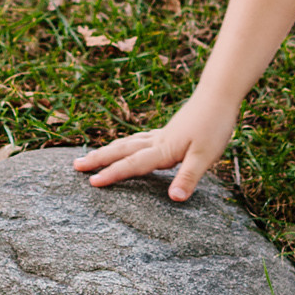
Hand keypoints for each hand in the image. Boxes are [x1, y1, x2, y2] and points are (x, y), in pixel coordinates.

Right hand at [72, 98, 237, 201]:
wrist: (219, 96)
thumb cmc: (214, 126)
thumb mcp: (206, 156)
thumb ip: (189, 177)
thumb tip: (174, 199)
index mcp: (163, 150)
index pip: (132, 165)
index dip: (112, 174)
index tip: (91, 182)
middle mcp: (156, 142)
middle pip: (121, 151)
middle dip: (98, 159)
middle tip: (75, 166)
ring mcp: (160, 135)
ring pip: (127, 143)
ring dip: (108, 150)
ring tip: (91, 156)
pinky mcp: (167, 132)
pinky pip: (139, 139)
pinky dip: (126, 144)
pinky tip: (127, 146)